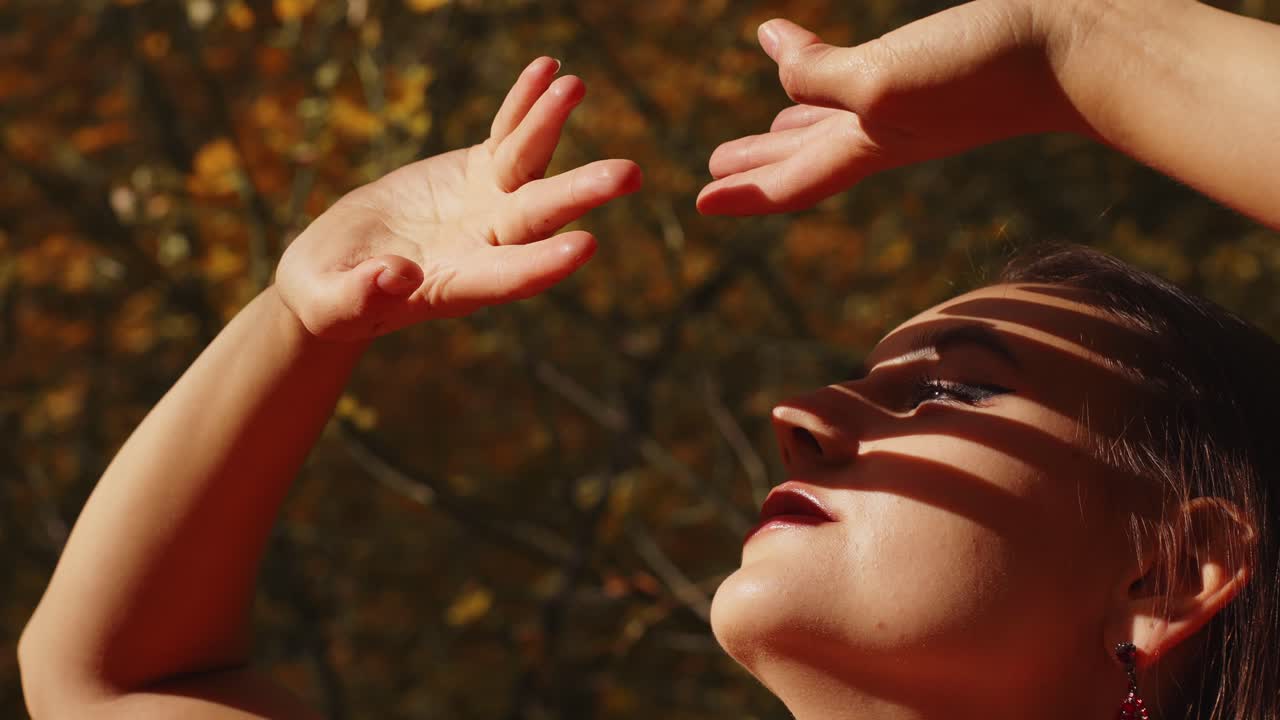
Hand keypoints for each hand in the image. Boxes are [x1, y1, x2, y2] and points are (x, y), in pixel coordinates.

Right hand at [276, 57, 641, 340]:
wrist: (340, 270)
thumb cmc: (331, 298)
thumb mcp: (330, 303)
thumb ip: (360, 294)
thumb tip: (395, 276)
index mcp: (457, 286)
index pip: (509, 277)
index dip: (544, 263)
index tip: (585, 247)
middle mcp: (487, 246)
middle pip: (539, 218)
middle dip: (581, 193)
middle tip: (629, 174)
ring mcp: (489, 207)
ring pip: (528, 165)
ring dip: (550, 125)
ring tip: (572, 85)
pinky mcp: (478, 174)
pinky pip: (507, 135)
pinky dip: (524, 104)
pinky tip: (547, 70)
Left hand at [697, 1, 1088, 214]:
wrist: (1080, 43)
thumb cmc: (983, 71)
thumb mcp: (883, 79)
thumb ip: (823, 78)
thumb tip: (777, 68)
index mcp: (868, 147)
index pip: (791, 182)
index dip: (743, 192)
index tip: (698, 201)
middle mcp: (887, 131)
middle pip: (806, 155)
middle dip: (761, 161)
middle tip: (719, 166)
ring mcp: (915, 101)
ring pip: (835, 116)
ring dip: (794, 122)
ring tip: (768, 125)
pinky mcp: (938, 66)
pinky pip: (866, 76)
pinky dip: (835, 73)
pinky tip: (834, 57)